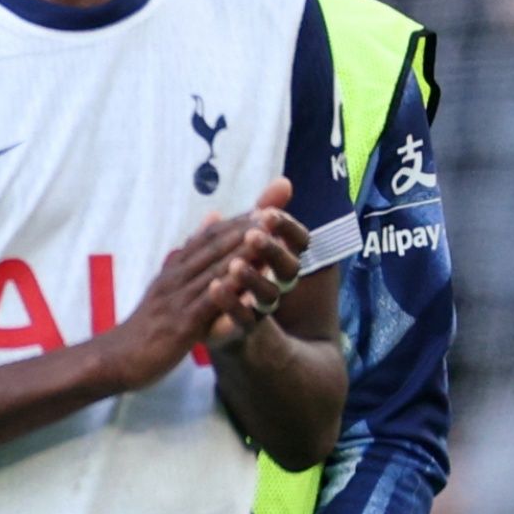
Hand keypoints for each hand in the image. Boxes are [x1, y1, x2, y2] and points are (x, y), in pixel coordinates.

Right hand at [91, 196, 290, 392]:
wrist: (116, 358)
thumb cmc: (145, 325)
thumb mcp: (164, 286)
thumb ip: (191, 255)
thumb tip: (212, 217)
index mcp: (173, 270)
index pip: (207, 238)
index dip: (235, 222)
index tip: (264, 207)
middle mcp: (174, 279)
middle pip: (212, 248)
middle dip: (243, 230)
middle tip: (273, 212)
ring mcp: (177, 301)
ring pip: (212, 272)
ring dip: (241, 254)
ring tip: (267, 239)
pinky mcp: (181, 325)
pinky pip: (207, 305)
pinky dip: (227, 291)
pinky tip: (248, 284)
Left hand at [204, 178, 310, 351]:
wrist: (225, 332)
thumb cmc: (241, 278)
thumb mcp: (246, 244)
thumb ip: (262, 216)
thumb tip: (283, 182)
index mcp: (282, 262)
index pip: (299, 242)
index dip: (288, 228)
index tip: (270, 212)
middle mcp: (279, 286)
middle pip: (288, 268)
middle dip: (272, 250)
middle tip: (255, 233)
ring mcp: (264, 310)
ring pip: (268, 294)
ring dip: (252, 277)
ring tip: (235, 263)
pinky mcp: (243, 332)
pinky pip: (242, 319)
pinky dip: (230, 303)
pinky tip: (215, 288)